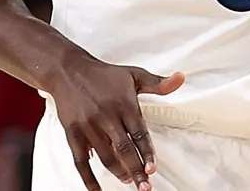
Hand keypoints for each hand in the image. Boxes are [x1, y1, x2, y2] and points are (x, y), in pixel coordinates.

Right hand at [50, 51, 183, 190]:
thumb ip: (158, 83)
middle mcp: (106, 116)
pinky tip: (96, 190)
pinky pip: (80, 161)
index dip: (147, 153)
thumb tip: (180, 78)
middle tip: (145, 186)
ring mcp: (89, 126)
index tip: (153, 168)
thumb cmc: (104, 75)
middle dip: (135, 170)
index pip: (139, 133)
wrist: (69, 71)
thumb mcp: (134, 75)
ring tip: (129, 181)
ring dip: (119, 172)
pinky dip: (88, 178)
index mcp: (124, 104)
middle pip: (124, 149)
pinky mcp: (73, 133)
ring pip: (105, 156)